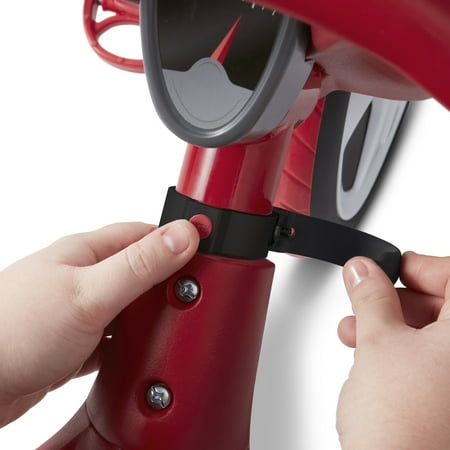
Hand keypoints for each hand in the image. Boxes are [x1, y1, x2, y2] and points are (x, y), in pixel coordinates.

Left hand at [0, 220, 198, 426]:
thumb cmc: (13, 332)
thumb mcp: (89, 293)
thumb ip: (140, 265)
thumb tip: (182, 236)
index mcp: (87, 253)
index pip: (144, 234)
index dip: (177, 237)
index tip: (206, 245)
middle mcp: (84, 277)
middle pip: (140, 269)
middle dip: (169, 279)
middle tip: (196, 289)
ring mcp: (79, 309)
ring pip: (129, 304)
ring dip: (151, 313)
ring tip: (174, 321)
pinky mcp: (75, 340)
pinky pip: (114, 335)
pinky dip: (130, 342)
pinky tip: (139, 350)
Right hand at [337, 252, 449, 449]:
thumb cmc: (406, 431)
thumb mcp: (377, 343)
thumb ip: (370, 297)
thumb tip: (363, 271)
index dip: (418, 267)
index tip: (387, 270)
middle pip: (445, 306)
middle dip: (397, 299)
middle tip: (367, 299)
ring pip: (435, 336)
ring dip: (392, 326)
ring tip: (357, 330)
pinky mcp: (447, 405)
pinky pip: (432, 364)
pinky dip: (403, 353)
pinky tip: (372, 358)